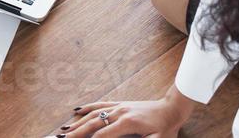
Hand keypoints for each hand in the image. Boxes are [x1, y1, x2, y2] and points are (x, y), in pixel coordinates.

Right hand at [53, 96, 191, 136]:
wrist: (172, 109)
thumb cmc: (166, 128)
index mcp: (127, 123)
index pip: (103, 135)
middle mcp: (119, 112)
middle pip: (93, 124)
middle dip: (77, 133)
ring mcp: (118, 106)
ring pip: (94, 114)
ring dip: (78, 122)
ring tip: (65, 128)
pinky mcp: (120, 104)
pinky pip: (100, 104)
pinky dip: (87, 107)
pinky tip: (77, 110)